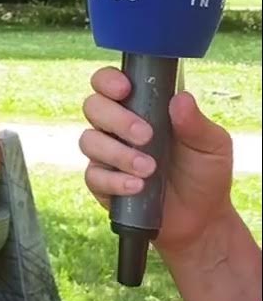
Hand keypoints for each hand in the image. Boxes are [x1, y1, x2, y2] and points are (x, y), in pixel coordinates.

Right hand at [79, 66, 235, 255]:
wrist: (201, 219)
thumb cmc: (204, 174)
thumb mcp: (212, 145)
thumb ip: (196, 123)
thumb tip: (181, 99)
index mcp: (140, 108)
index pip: (109, 83)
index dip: (108, 81)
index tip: (125, 89)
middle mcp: (116, 127)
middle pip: (93, 106)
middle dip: (116, 119)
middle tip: (146, 136)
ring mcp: (105, 154)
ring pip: (89, 140)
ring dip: (118, 153)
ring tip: (149, 169)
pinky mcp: (101, 182)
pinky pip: (93, 175)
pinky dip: (114, 180)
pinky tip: (137, 187)